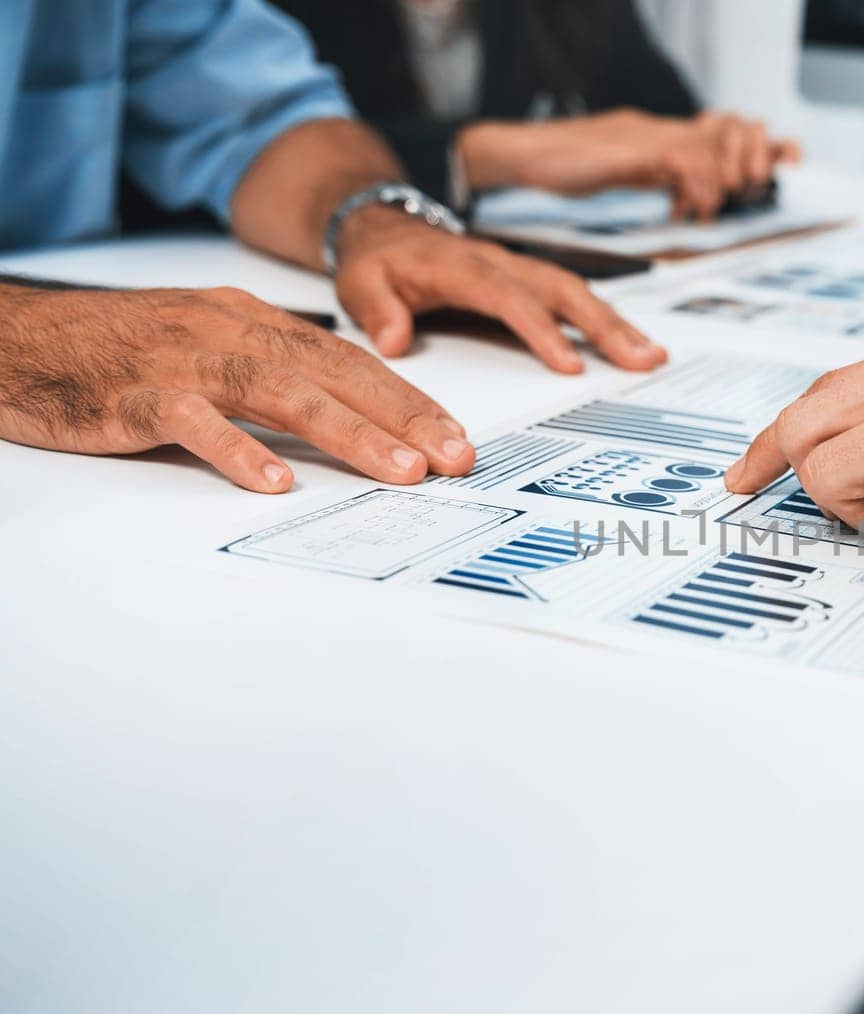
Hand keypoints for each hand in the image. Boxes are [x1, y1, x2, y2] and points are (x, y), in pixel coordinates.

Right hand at [0, 285, 475, 492]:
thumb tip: (341, 409)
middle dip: (401, 415)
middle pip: (329, 372)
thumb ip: (267, 372)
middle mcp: (221, 332)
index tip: (456, 437)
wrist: (10, 339)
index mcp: (244, 320)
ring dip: (346, 431)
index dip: (406, 397)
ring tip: (399, 469)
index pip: (345, 360)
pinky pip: (189, 420)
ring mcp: (177, 362)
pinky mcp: (129, 396)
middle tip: (455, 457)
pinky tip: (274, 479)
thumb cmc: (111, 350)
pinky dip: (234, 448)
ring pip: (277, 391)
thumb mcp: (203, 347)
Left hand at [333, 207, 666, 372]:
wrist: (383, 230)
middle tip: (640, 359)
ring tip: (651, 356)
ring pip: (577, 291)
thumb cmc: (377, 262)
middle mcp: (500, 262)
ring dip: (616, 324)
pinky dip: (607, 319)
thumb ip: (376, 311)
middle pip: (561, 289)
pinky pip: (573, 296)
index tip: (571, 365)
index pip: (510, 298)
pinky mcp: (529, 279)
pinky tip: (634, 343)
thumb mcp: (359, 284)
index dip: (543, 330)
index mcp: (462, 266)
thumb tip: (394, 340)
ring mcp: (519, 269)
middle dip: (605, 325)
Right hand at [457, 108, 801, 220]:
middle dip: (748, 161)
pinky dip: (693, 186)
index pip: (724, 126)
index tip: (789, 158)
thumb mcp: (624, 169)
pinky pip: (681, 158)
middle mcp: (659, 126)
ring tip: (701, 211)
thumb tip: (687, 191)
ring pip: (709, 145)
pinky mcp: (629, 146)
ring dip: (717, 183)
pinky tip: (681, 210)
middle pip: (729, 128)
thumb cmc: (564, 166)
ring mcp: (645, 133)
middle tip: (738, 195)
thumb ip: (658, 173)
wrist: (519, 153)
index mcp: (660, 132)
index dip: (762, 141)